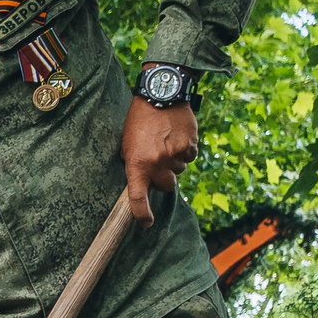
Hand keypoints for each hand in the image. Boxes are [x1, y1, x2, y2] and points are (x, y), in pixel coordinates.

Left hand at [120, 98, 199, 226]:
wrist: (161, 94)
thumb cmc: (139, 119)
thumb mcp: (127, 143)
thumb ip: (134, 164)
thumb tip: (143, 182)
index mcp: (137, 164)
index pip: (138, 197)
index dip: (142, 214)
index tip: (146, 223)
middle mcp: (157, 163)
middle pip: (166, 186)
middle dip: (163, 178)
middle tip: (158, 162)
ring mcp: (175, 155)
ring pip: (179, 170)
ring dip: (174, 161)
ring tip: (166, 141)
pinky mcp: (190, 145)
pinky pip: (190, 157)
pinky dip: (185, 150)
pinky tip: (177, 137)